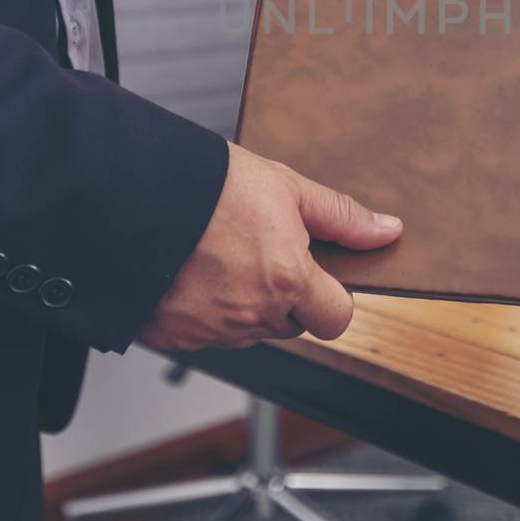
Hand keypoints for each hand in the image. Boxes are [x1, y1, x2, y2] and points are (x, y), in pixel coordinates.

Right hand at [141, 144, 400, 349]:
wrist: (131, 192)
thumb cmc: (208, 184)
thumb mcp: (286, 186)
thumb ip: (341, 216)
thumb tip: (388, 232)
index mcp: (288, 280)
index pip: (336, 318)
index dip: (331, 297)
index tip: (316, 273)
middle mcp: (252, 315)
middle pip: (291, 324)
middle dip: (287, 296)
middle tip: (260, 251)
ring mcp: (211, 330)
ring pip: (248, 329)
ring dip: (244, 304)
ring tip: (220, 255)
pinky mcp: (174, 336)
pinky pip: (205, 333)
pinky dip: (203, 310)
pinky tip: (191, 272)